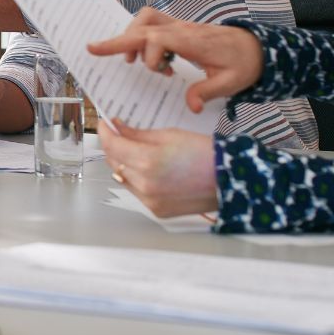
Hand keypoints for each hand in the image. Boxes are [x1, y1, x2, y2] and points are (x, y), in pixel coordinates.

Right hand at [87, 7, 262, 111]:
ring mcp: (178, 26)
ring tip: (132, 61)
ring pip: (144, 19)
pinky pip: (152, 24)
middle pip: (142, 25)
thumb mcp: (231, 82)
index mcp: (191, 40)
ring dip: (131, 36)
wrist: (257, 47)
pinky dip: (142, 36)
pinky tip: (153, 60)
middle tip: (93, 49)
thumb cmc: (244, 63)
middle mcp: (180, 29)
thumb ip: (207, 92)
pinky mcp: (178, 29)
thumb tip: (190, 106)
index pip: (157, 37)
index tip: (160, 73)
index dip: (150, 55)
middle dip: (117, 39)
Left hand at [99, 119, 217, 217]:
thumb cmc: (204, 154)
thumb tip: (117, 128)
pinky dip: (137, 179)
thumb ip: (138, 134)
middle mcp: (145, 183)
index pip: (112, 145)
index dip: (105, 132)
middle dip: (114, 146)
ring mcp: (150, 200)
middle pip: (114, 162)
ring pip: (123, 177)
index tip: (105, 124)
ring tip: (137, 152)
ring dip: (124, 163)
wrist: (230, 179)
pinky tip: (149, 170)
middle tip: (120, 134)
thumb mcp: (169, 135)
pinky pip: (136, 191)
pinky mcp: (157, 210)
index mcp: (147, 161)